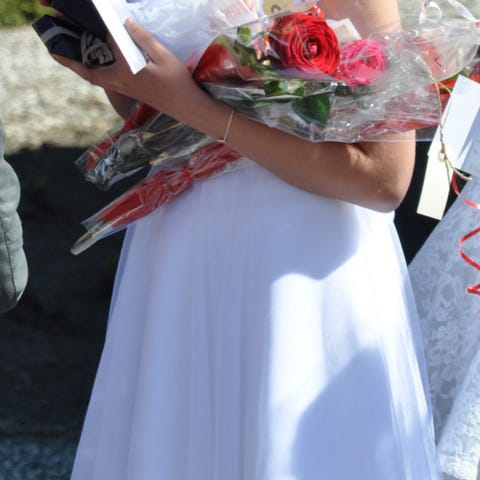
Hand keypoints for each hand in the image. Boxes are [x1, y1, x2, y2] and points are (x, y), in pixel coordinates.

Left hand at [52, 19, 207, 123]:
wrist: (186, 107)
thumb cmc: (178, 82)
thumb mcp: (164, 56)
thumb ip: (143, 39)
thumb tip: (125, 24)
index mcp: (129, 70)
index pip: (110, 45)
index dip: (101, 28)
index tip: (93, 14)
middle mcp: (122, 81)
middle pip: (90, 72)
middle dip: (71, 62)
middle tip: (53, 50)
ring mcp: (125, 89)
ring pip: (95, 78)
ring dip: (80, 68)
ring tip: (67, 57)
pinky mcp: (130, 92)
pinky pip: (104, 82)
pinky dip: (93, 73)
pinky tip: (93, 65)